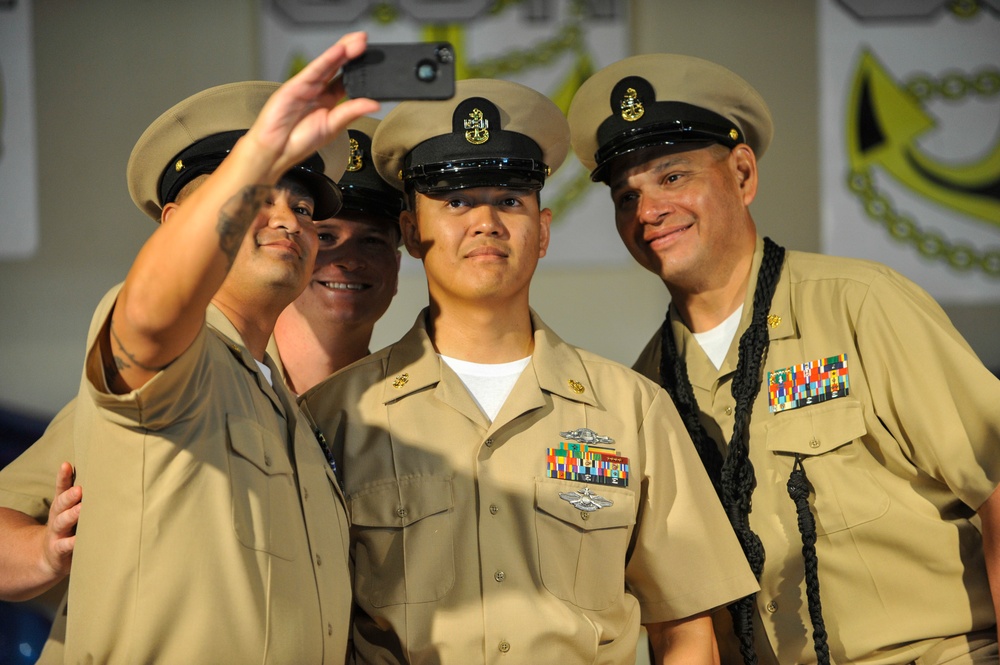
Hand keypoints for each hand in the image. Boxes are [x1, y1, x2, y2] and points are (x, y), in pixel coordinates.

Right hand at [42, 461, 81, 577]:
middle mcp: (57, 517)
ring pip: (61, 523)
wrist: (49, 556)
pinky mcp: (58, 549)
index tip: (66, 464)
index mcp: (61, 506)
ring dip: (71, 515)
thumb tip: (106, 474)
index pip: (61, 489)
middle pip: (60, 504)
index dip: (63, 477)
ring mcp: (56, 533)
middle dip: (69, 496)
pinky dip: (72, 542)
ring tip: (81, 509)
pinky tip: (79, 539)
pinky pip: (64, 546)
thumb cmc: (68, 528)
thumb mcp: (72, 511)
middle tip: (79, 489)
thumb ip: (82, 497)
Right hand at [243, 31, 381, 182]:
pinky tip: (338, 51)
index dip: (358, 68)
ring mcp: (306, 86)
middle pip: (337, 66)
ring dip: (342, 51)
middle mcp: (317, 90)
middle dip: (351, 52)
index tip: (373, 58)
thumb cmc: (299, 141)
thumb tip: (374, 104)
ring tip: (358, 41)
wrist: (277, 151)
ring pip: (327, 64)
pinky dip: (326, 59)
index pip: (345, 79)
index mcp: (328, 100)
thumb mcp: (334, 126)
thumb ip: (352, 111)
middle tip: (365, 40)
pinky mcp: (295, 86)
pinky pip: (314, 70)